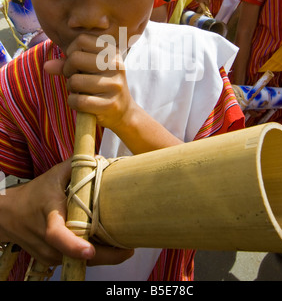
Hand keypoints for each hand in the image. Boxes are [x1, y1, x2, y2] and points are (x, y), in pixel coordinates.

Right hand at [1, 160, 133, 266]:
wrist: (10, 216)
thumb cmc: (36, 193)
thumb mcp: (54, 175)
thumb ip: (77, 166)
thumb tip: (101, 158)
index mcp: (49, 218)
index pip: (58, 236)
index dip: (73, 245)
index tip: (89, 250)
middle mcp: (48, 242)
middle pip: (77, 256)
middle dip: (105, 256)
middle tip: (129, 249)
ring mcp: (49, 255)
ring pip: (81, 262)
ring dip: (102, 257)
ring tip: (124, 246)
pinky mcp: (52, 262)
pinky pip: (77, 262)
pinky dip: (93, 256)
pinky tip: (107, 246)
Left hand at [44, 33, 134, 131]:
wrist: (123, 111)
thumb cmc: (101, 85)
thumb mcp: (88, 69)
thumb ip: (67, 63)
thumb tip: (47, 66)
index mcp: (112, 51)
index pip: (81, 40)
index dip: (71, 51)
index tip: (76, 63)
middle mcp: (116, 65)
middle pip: (75, 58)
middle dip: (68, 70)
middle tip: (75, 78)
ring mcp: (114, 85)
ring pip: (74, 81)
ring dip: (71, 88)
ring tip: (80, 90)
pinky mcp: (110, 104)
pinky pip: (78, 100)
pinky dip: (72, 102)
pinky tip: (80, 103)